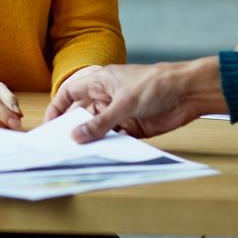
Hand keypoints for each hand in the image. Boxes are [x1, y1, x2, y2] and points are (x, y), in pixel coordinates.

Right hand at [46, 59, 224, 142]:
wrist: (188, 93)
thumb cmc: (156, 84)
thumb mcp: (123, 103)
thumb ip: (100, 122)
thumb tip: (77, 136)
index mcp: (100, 82)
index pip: (70, 93)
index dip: (57, 107)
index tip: (49, 125)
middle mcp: (106, 98)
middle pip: (82, 115)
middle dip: (73, 129)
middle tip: (61, 146)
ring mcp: (119, 113)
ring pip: (98, 129)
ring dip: (92, 141)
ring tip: (81, 156)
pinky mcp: (133, 128)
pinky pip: (115, 139)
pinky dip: (110, 147)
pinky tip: (104, 155)